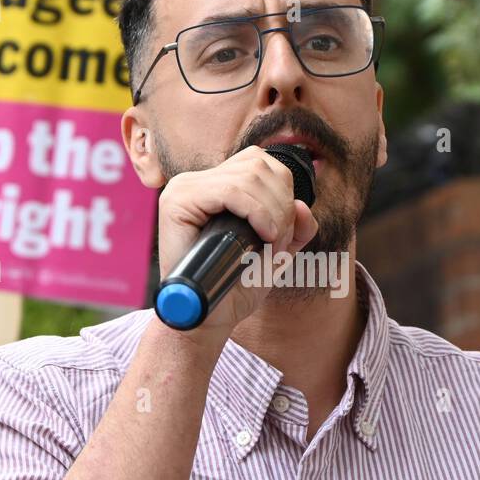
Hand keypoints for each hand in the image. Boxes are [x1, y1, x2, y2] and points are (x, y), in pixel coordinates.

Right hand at [155, 144, 317, 337]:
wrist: (210, 316)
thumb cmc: (236, 285)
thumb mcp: (277, 253)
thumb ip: (295, 228)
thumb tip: (302, 204)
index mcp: (217, 184)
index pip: (262, 163)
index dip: (284, 194)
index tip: (285, 234)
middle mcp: (198, 180)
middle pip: (259, 165)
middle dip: (282, 205)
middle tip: (279, 244)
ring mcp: (185, 188)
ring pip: (248, 176)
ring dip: (273, 212)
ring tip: (270, 244)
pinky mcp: (177, 202)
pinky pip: (229, 191)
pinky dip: (257, 212)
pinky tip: (263, 235)